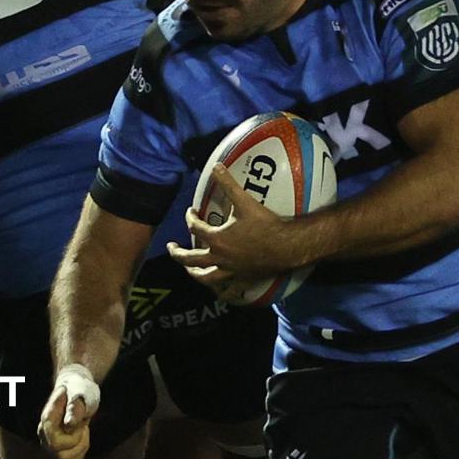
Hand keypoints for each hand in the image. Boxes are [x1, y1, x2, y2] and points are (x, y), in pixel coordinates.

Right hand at [38, 365, 100, 458]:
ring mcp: (49, 443)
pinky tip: (82, 437)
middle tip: (83, 425)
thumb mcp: (80, 393)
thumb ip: (74, 407)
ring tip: (83, 430)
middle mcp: (44, 434)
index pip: (54, 441)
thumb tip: (69, 424)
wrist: (78, 390)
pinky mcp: (57, 449)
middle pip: (59, 454)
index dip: (72, 436)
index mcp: (47, 419)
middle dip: (78, 441)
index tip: (81, 422)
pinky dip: (81, 451)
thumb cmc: (79, 389)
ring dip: (80, 446)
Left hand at [167, 164, 300, 285]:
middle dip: (178, 253)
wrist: (287, 246)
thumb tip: (215, 165)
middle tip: (171, 248)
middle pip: (191, 259)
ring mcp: (231, 271)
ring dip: (194, 274)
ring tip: (189, 270)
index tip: (191, 211)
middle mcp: (220, 258)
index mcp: (217, 239)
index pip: (195, 227)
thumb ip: (228, 183)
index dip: (189, 217)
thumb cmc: (266, 224)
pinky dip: (223, 293)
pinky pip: (230, 292)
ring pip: (206, 277)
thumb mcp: (245, 201)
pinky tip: (220, 293)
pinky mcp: (244, 280)